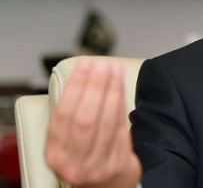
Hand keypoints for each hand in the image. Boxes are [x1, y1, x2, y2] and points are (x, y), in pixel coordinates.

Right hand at [45, 57, 141, 187]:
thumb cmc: (85, 159)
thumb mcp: (67, 145)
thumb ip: (70, 119)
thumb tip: (82, 77)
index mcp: (55, 154)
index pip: (63, 115)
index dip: (74, 87)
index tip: (83, 66)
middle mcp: (74, 161)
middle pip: (85, 117)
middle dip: (94, 87)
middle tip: (101, 65)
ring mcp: (97, 164)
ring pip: (105, 121)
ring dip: (111, 91)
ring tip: (114, 70)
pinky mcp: (118, 162)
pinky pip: (120, 127)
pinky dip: (121, 104)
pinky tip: (121, 88)